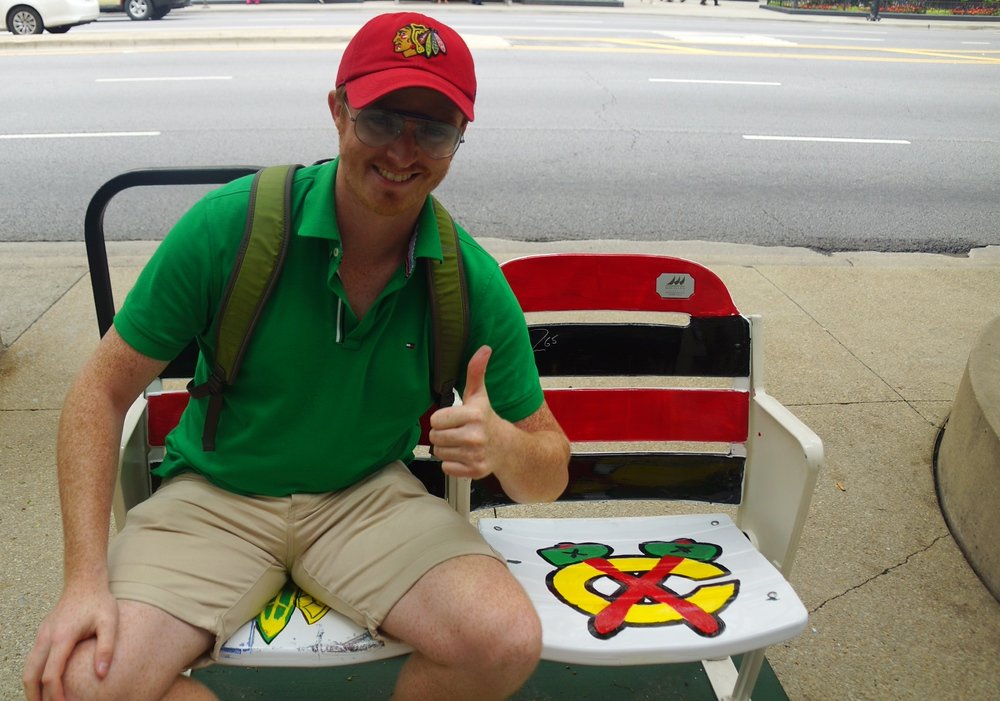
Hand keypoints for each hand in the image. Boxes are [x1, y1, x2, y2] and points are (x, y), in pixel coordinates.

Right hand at [23, 584, 117, 700]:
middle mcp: (46, 638)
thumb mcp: (110, 622)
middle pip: (31, 675)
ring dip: (31, 688)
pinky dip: (33, 675)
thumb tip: (101, 674)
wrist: (84, 581)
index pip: (51, 674)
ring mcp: (41, 635)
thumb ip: (106, 648)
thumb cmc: (99, 602)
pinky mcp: (42, 634)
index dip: (55, 694)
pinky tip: (44, 684)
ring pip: (27, 668)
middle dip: (36, 696)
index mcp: (62, 637)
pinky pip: (32, 660)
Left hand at [429, 346, 506, 479]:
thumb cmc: (488, 419)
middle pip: (435, 438)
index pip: (436, 419)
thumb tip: (484, 348)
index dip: (442, 419)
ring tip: (461, 443)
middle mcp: (476, 436)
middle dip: (442, 434)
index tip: (454, 419)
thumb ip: (476, 372)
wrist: (509, 448)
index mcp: (474, 415)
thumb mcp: (480, 395)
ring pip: (440, 453)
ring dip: (447, 449)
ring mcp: (476, 455)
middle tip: (457, 431)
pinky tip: (464, 456)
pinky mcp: (475, 471)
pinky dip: (452, 464)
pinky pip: (447, 468)